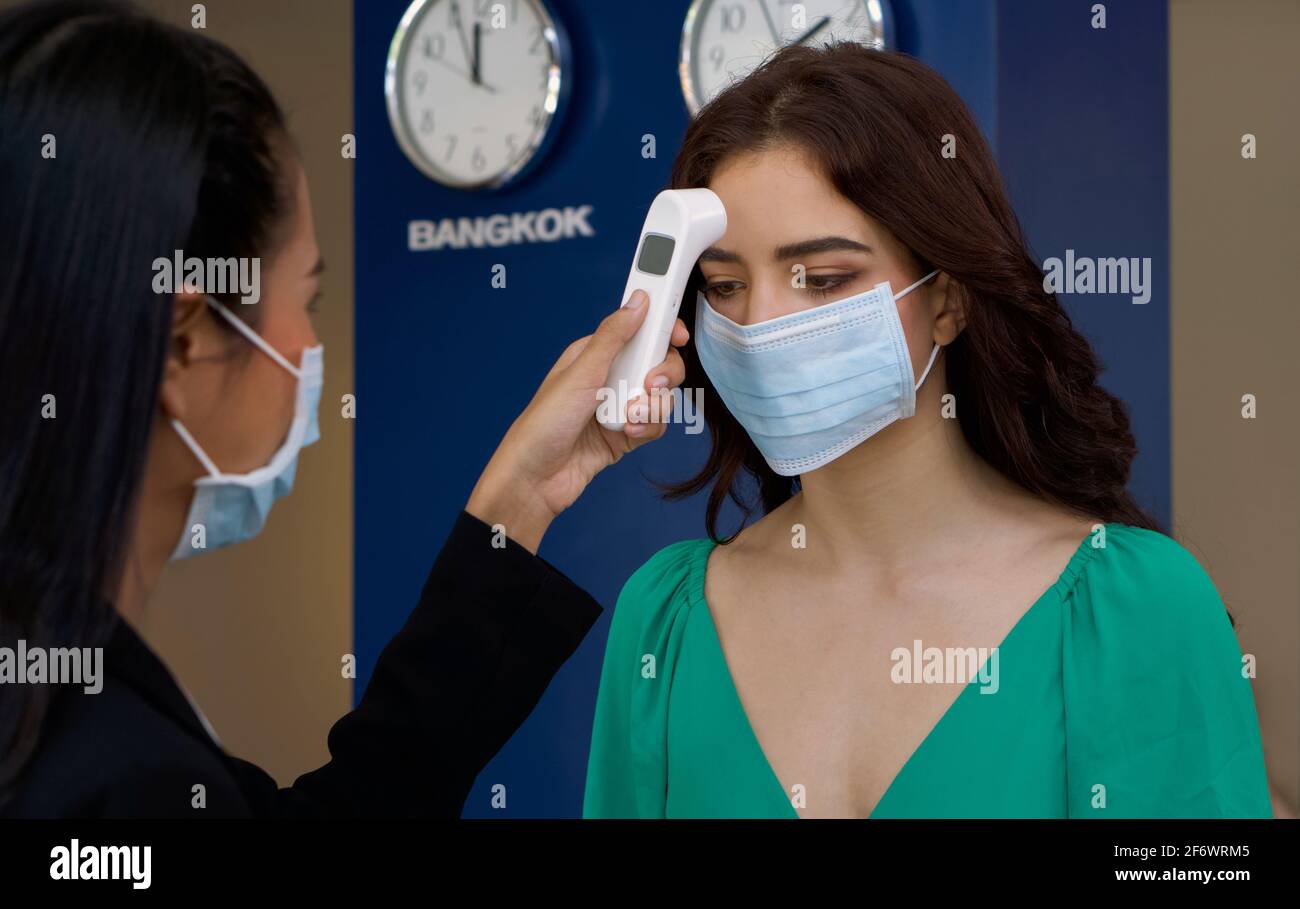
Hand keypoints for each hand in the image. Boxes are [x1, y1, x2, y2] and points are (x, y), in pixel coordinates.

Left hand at [466, 290, 688, 552]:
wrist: (537, 479)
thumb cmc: (544, 424)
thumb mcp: (581, 373)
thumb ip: (614, 336)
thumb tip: (639, 300)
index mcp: (595, 354)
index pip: (638, 331)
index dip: (662, 330)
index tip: (677, 335)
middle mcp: (610, 377)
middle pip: (659, 363)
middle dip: (662, 375)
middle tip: (649, 385)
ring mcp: (620, 406)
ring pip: (661, 396)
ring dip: (651, 408)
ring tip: (626, 419)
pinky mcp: (627, 434)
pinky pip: (655, 424)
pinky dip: (646, 429)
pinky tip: (625, 434)